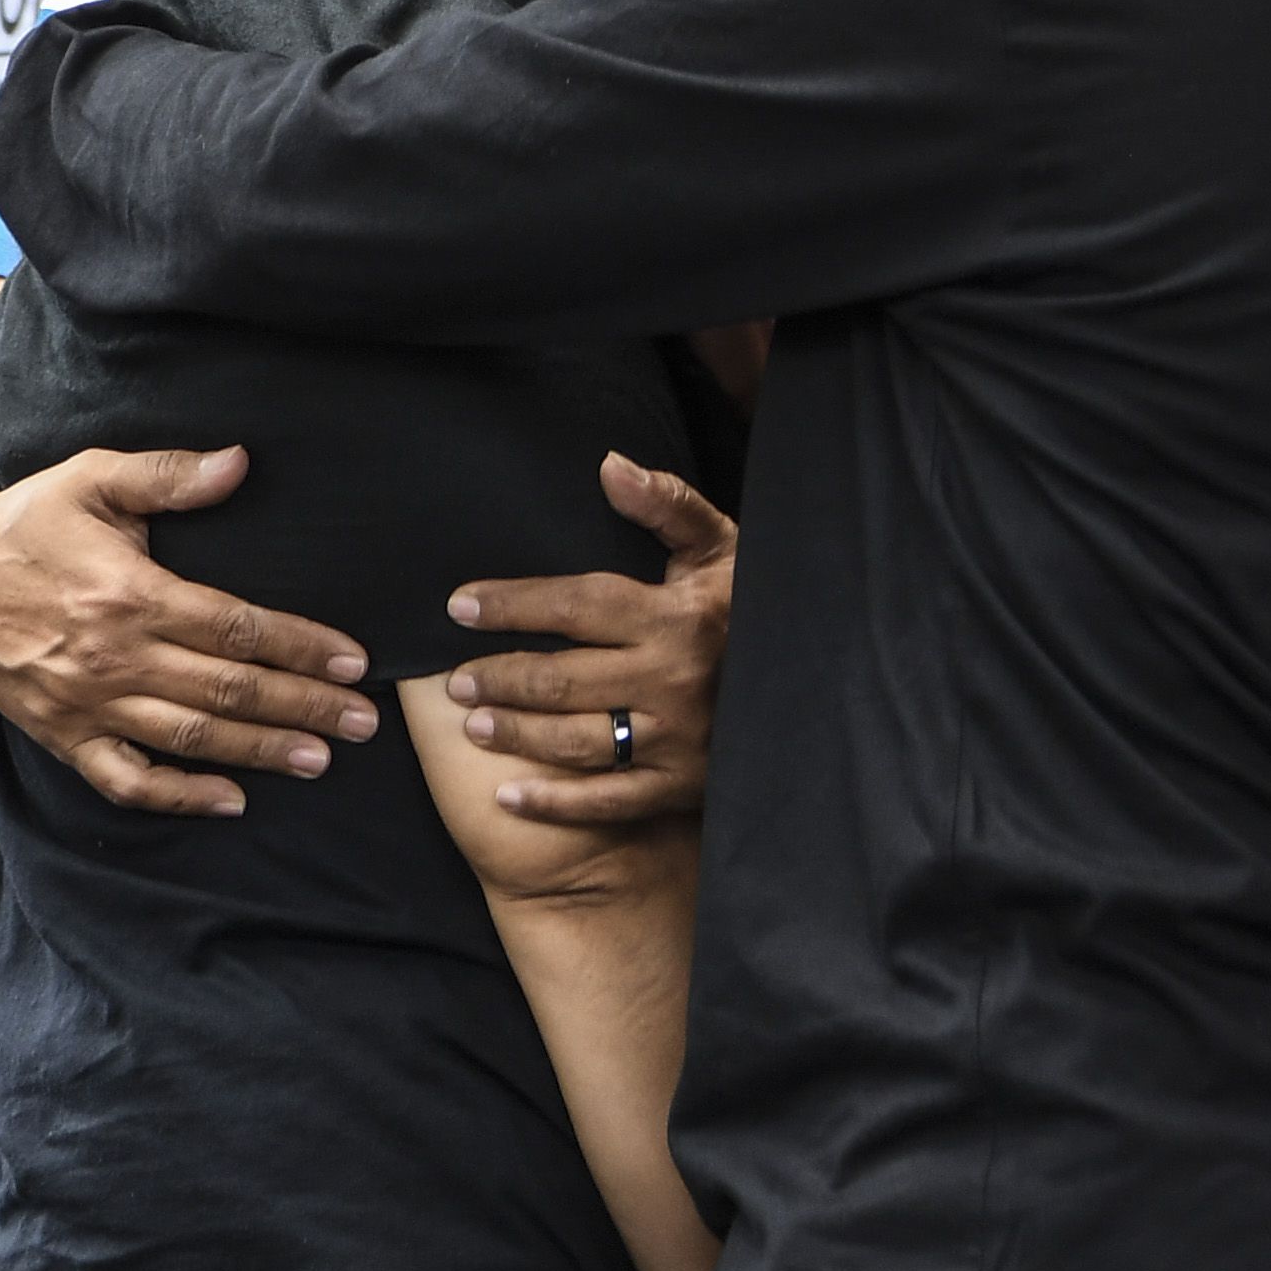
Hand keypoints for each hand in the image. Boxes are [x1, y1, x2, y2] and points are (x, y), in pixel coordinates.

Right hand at [0, 447, 376, 817]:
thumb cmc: (24, 524)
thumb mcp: (91, 478)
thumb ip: (167, 476)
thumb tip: (242, 462)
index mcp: (130, 595)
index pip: (238, 629)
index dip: (302, 647)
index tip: (355, 661)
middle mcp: (113, 658)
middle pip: (227, 691)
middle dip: (303, 707)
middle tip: (365, 721)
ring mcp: (86, 705)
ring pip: (188, 738)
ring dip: (259, 751)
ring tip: (321, 759)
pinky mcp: (61, 737)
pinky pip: (124, 781)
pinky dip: (178, 796)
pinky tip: (231, 801)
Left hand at [441, 455, 733, 824]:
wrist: (813, 683)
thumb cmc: (749, 606)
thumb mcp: (721, 548)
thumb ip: (666, 506)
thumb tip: (609, 466)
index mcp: (679, 616)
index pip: (579, 605)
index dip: (515, 604)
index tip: (460, 606)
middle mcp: (675, 678)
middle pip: (565, 678)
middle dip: (501, 677)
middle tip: (456, 679)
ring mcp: (679, 737)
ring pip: (577, 741)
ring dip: (517, 734)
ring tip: (474, 723)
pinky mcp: (683, 784)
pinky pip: (608, 801)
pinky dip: (554, 804)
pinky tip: (507, 797)